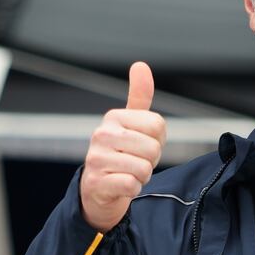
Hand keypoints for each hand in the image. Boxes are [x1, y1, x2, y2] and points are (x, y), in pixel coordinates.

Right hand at [80, 62, 164, 231]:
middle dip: (150, 160)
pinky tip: (121, 185)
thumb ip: (139, 96)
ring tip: (127, 173)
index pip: (158, 125)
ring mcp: (96, 159)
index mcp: (113, 117)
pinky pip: (132, 185)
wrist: (98, 188)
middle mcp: (101, 134)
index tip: (142, 145)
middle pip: (153, 148)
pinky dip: (133, 189)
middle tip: (135, 162)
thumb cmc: (120, 153)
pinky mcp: (97, 182)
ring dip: (142, 176)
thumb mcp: (131, 123)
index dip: (158, 140)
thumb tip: (140, 65)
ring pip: (144, 169)